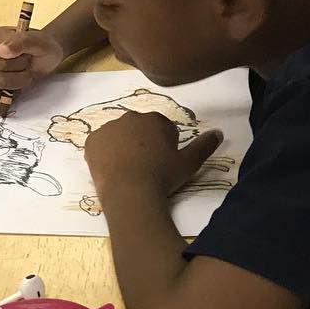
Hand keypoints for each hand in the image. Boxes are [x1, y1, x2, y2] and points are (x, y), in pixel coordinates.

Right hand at [0, 26, 65, 100]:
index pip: (1, 65)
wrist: (46, 53)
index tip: (28, 58)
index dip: (19, 67)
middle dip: (18, 78)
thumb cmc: (44, 48)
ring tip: (20, 72)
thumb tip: (1, 50)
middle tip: (25, 66)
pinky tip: (12, 82)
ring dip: (13, 85)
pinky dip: (3, 92)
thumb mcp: (41, 43)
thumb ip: (23, 42)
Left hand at [83, 111, 223, 199]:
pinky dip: (104, 153)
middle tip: (146, 166)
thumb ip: (204, 145)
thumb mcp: (189, 162)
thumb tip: (218, 132)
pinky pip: (99, 144)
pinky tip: (112, 168)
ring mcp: (107, 128)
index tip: (163, 160)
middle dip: (142, 142)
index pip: (161, 127)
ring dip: (123, 146)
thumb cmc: (162, 176)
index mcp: (153, 119)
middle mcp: (129, 117)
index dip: (164, 144)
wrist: (129, 191)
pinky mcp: (91, 141)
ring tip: (128, 169)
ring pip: (118, 135)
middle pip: (138, 129)